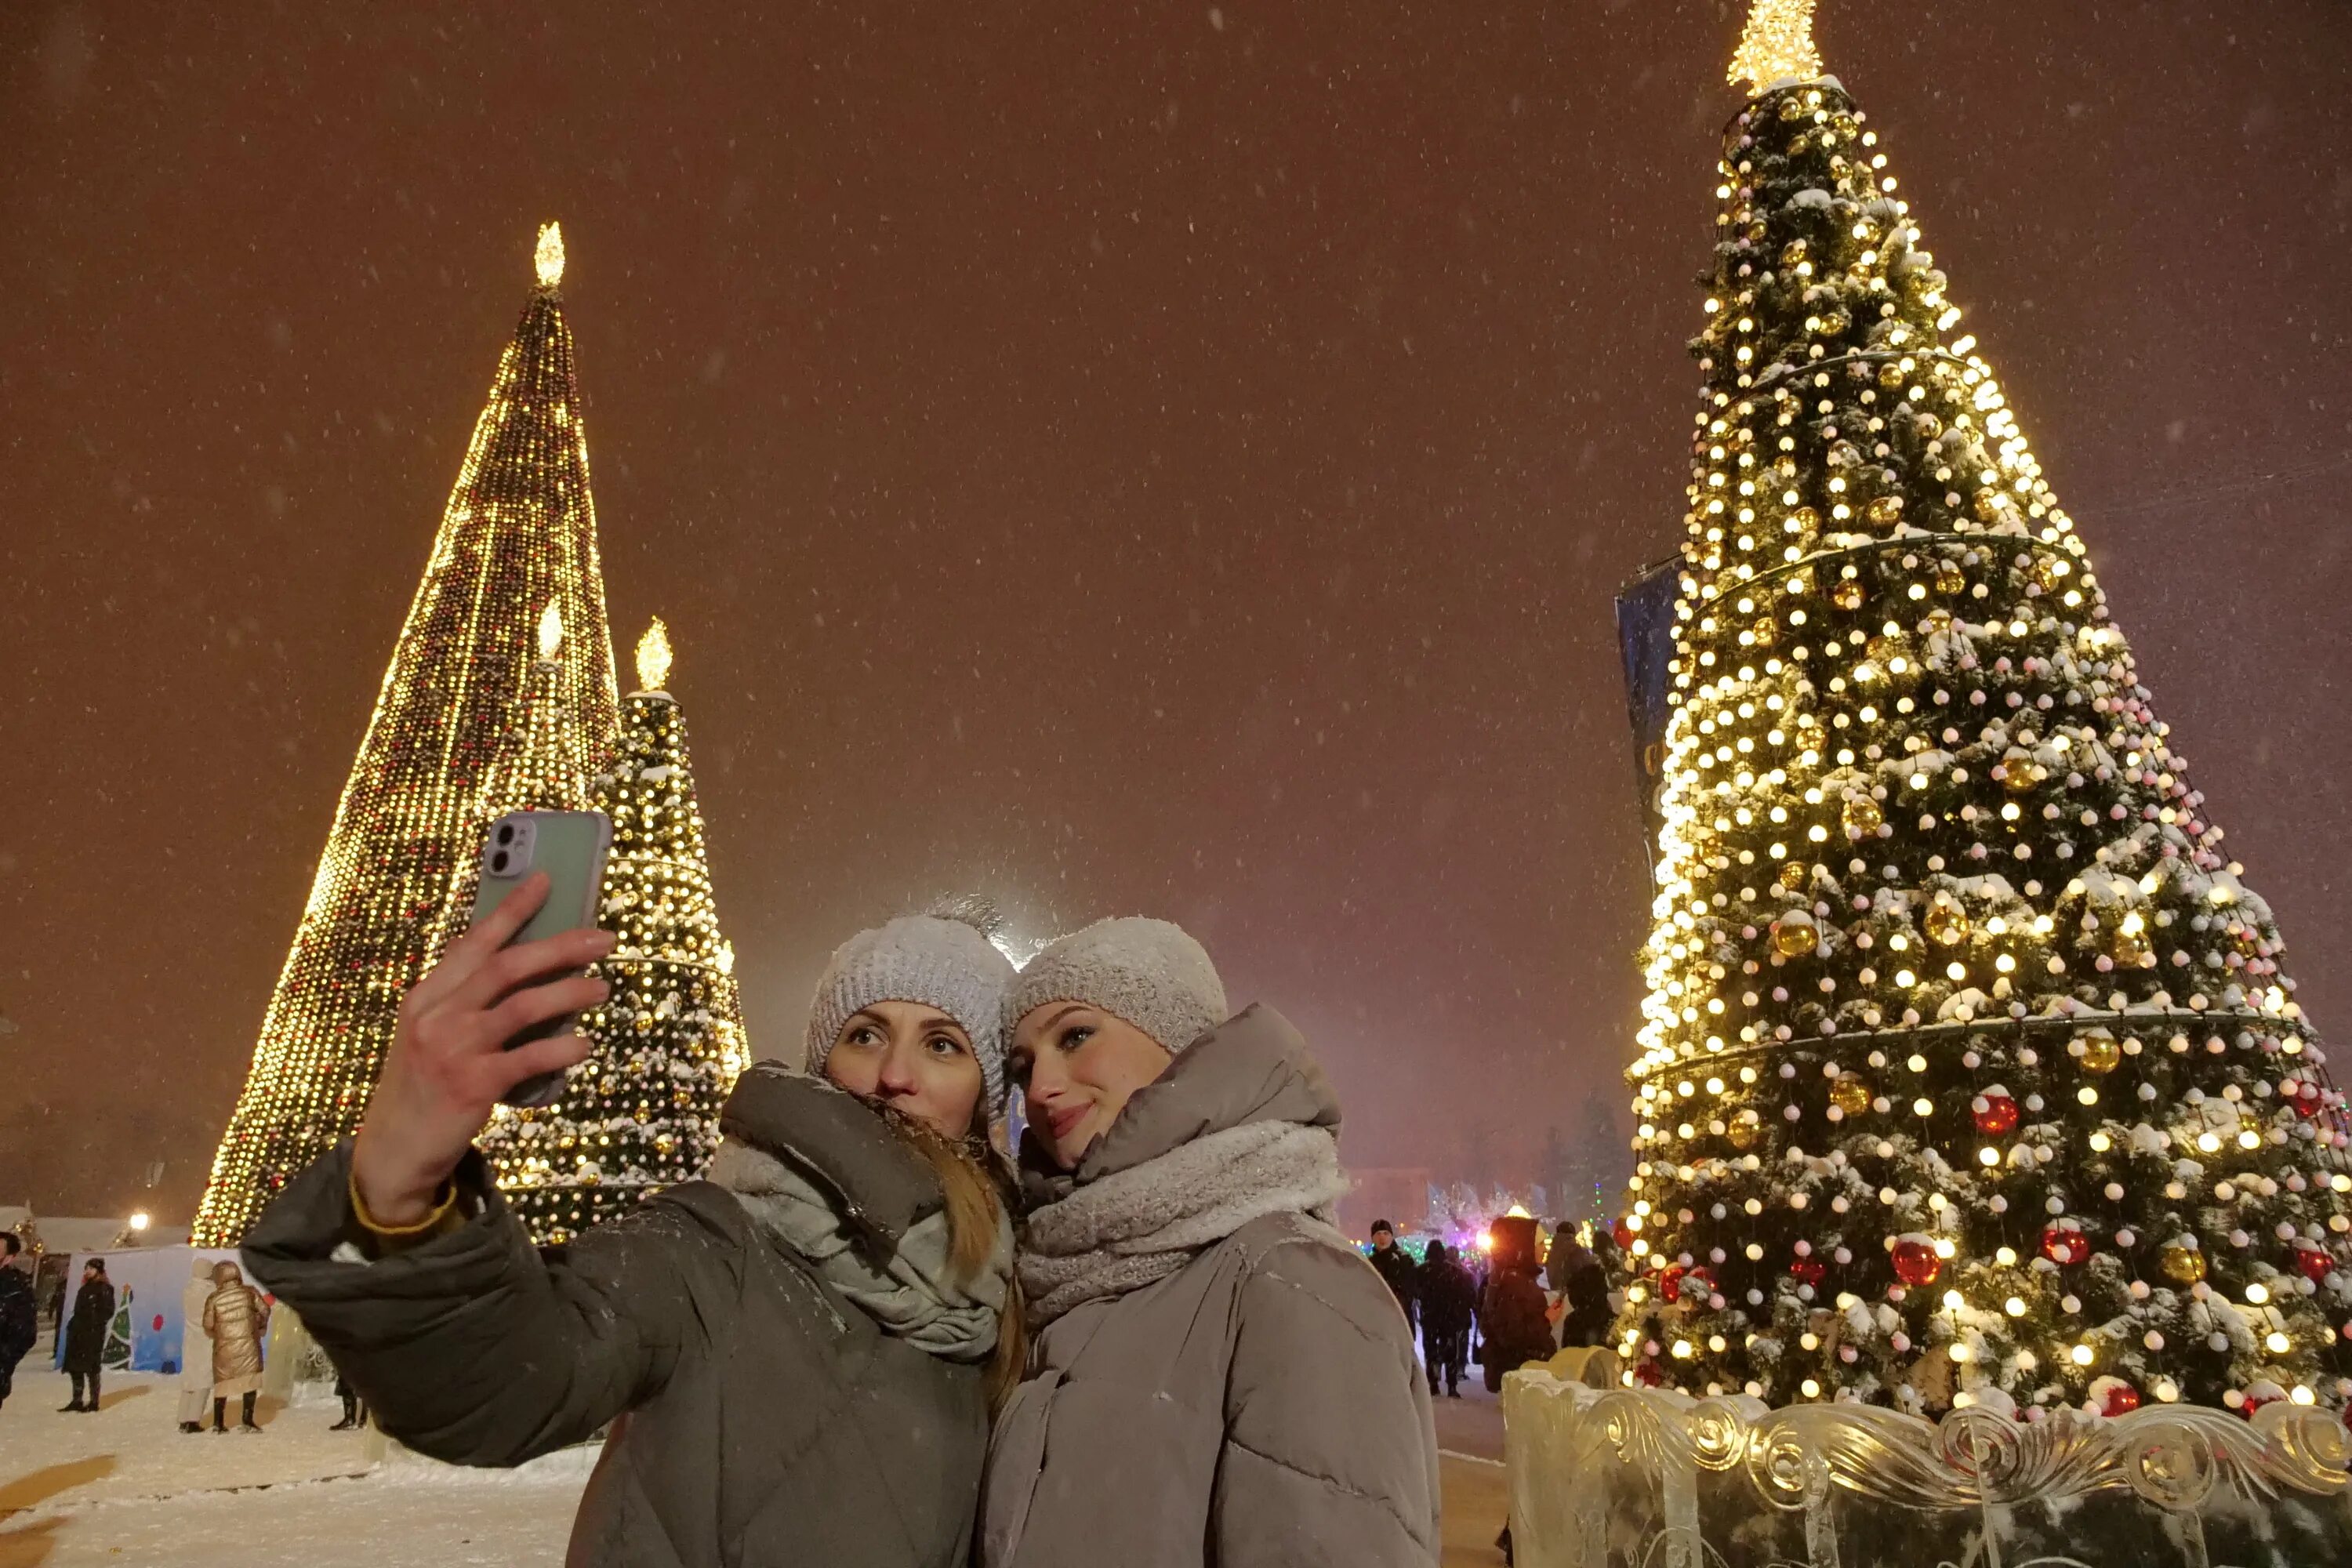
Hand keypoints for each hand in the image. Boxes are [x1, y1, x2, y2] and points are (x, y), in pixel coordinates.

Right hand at [351, 874, 613, 1226]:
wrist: (393, 1149)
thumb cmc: (423, 1087)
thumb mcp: (432, 1035)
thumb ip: (467, 1003)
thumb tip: (533, 973)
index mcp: (427, 996)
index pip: (474, 942)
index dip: (511, 910)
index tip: (545, 880)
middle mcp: (437, 1015)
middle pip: (506, 967)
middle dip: (558, 947)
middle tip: (602, 940)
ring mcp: (453, 1049)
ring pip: (522, 1007)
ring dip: (569, 994)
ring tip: (602, 990)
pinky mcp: (471, 1085)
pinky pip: (528, 1058)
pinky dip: (561, 1049)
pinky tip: (584, 1045)